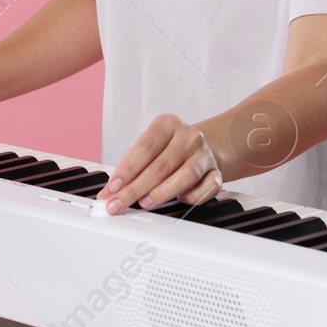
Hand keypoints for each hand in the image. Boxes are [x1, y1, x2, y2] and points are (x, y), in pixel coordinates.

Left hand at [96, 113, 222, 214]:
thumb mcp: (147, 148)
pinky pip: (205, 188)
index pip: (145, 148)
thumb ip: (128, 167)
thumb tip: (109, 191)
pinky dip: (191, 198)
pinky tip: (178, 200)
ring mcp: (205, 154)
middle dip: (136, 188)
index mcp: (168, 124)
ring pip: (185, 176)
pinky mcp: (217, 172)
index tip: (113, 187)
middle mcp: (189, 136)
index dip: (127, 170)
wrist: (203, 147)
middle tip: (119, 202)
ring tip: (144, 202)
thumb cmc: (168, 149)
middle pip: (161, 165)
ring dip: (161, 193)